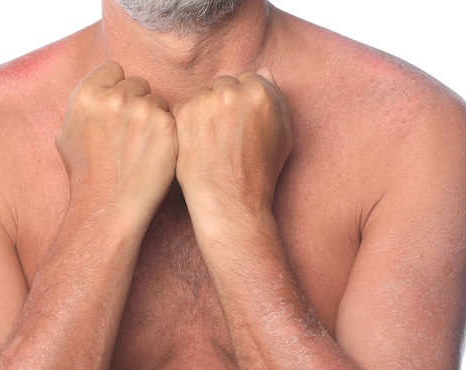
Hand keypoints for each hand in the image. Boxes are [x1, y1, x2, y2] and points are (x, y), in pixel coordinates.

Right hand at [55, 61, 176, 222]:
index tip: (119, 108)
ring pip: (157, 100)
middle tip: (132, 133)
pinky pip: (172, 117)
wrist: (109, 206)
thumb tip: (96, 90)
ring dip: (153, 117)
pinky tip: (156, 152)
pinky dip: (167, 133)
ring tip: (142, 146)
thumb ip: (82, 106)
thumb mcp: (67, 134)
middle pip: (137, 83)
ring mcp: (143, 110)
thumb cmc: (86, 176)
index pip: (113, 69)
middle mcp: (115, 97)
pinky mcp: (166, 126)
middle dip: (136, 102)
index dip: (117, 87)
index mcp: (87, 95)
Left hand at [174, 68, 291, 225]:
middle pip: (222, 85)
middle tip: (224, 137)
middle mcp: (232, 92)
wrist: (231, 202)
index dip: (242, 105)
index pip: (246, 81)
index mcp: (260, 93)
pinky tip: (196, 147)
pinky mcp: (183, 115)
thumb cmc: (260, 174)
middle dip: (222, 105)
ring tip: (210, 145)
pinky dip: (186, 125)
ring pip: (201, 96)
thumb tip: (263, 72)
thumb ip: (277, 99)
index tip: (239, 127)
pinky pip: (182, 109)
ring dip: (203, 114)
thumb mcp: (283, 136)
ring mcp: (204, 102)